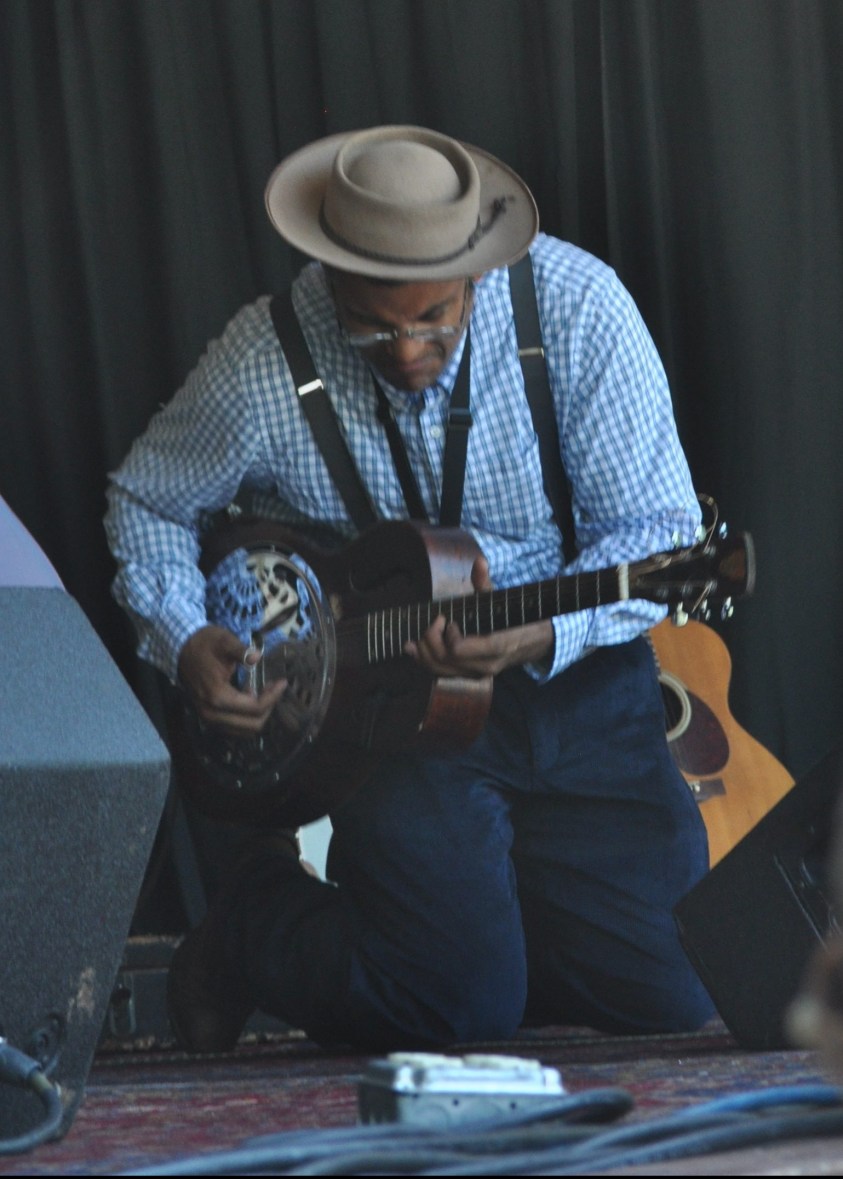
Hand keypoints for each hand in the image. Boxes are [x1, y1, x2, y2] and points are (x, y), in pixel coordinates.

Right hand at [177, 625, 286, 734]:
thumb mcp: (224, 642)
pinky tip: (250, 698)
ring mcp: (209, 719)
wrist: (181, 649)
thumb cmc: (204, 644)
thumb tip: (257, 657)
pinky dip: (247, 718)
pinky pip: (234, 728)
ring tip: (265, 693)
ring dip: (259, 715)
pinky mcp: (208, 718)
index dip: (273, 697)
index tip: (282, 682)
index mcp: (218, 697)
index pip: (254, 708)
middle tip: (274, 688)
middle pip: (252, 725)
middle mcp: (212, 714)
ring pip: (244, 730)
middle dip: (268, 708)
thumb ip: (241, 651)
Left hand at [403, 555, 553, 677]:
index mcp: (494, 647)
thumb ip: (486, 584)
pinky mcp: (469, 676)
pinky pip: (442, 674)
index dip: (448, 635)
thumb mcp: (501, 600)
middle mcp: (485, 665)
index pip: (458, 649)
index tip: (448, 619)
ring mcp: (477, 673)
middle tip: (436, 621)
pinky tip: (412, 649)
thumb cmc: (513, 618)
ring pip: (440, 670)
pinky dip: (424, 662)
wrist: (531, 642)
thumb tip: (479, 562)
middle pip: (445, 659)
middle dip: (431, 639)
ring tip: (413, 639)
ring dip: (423, 653)